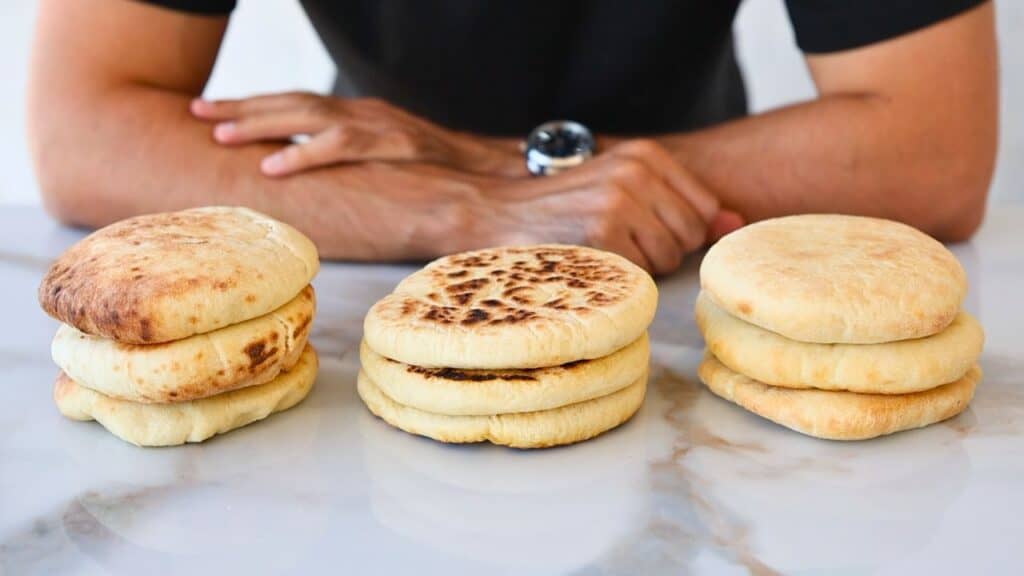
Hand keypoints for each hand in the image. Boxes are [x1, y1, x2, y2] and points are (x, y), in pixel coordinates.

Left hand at [191, 92, 521, 176]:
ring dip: (259, 122)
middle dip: (240, 106)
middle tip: (196, 111)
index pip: (296, 103)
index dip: (252, 106)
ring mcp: (375, 123)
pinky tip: (272, 164)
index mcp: (356, 114)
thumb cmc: (437, 172)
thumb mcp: (387, 160)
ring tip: (219, 133)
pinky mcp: (390, 142)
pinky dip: (303, 153)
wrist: (488, 170)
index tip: (211, 113)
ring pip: (306, 114)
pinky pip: (339, 145)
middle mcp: (360, 111)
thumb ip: (353, 163)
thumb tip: (316, 181)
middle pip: (290, 101)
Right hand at [479, 139, 742, 273]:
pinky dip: (620, 275)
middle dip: (662, 250)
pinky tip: (591, 258)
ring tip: (602, 247)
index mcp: (646, 155)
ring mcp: (620, 202)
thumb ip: (682, 204)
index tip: (643, 230)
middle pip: (691, 236)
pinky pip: (641, 272)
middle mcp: (638, 172)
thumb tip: (737, 223)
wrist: (495, 211)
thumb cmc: (562, 207)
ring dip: (641, 265)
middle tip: (617, 240)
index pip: (705, 209)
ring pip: (669, 259)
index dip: (679, 232)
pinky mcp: (602, 233)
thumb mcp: (622, 188)